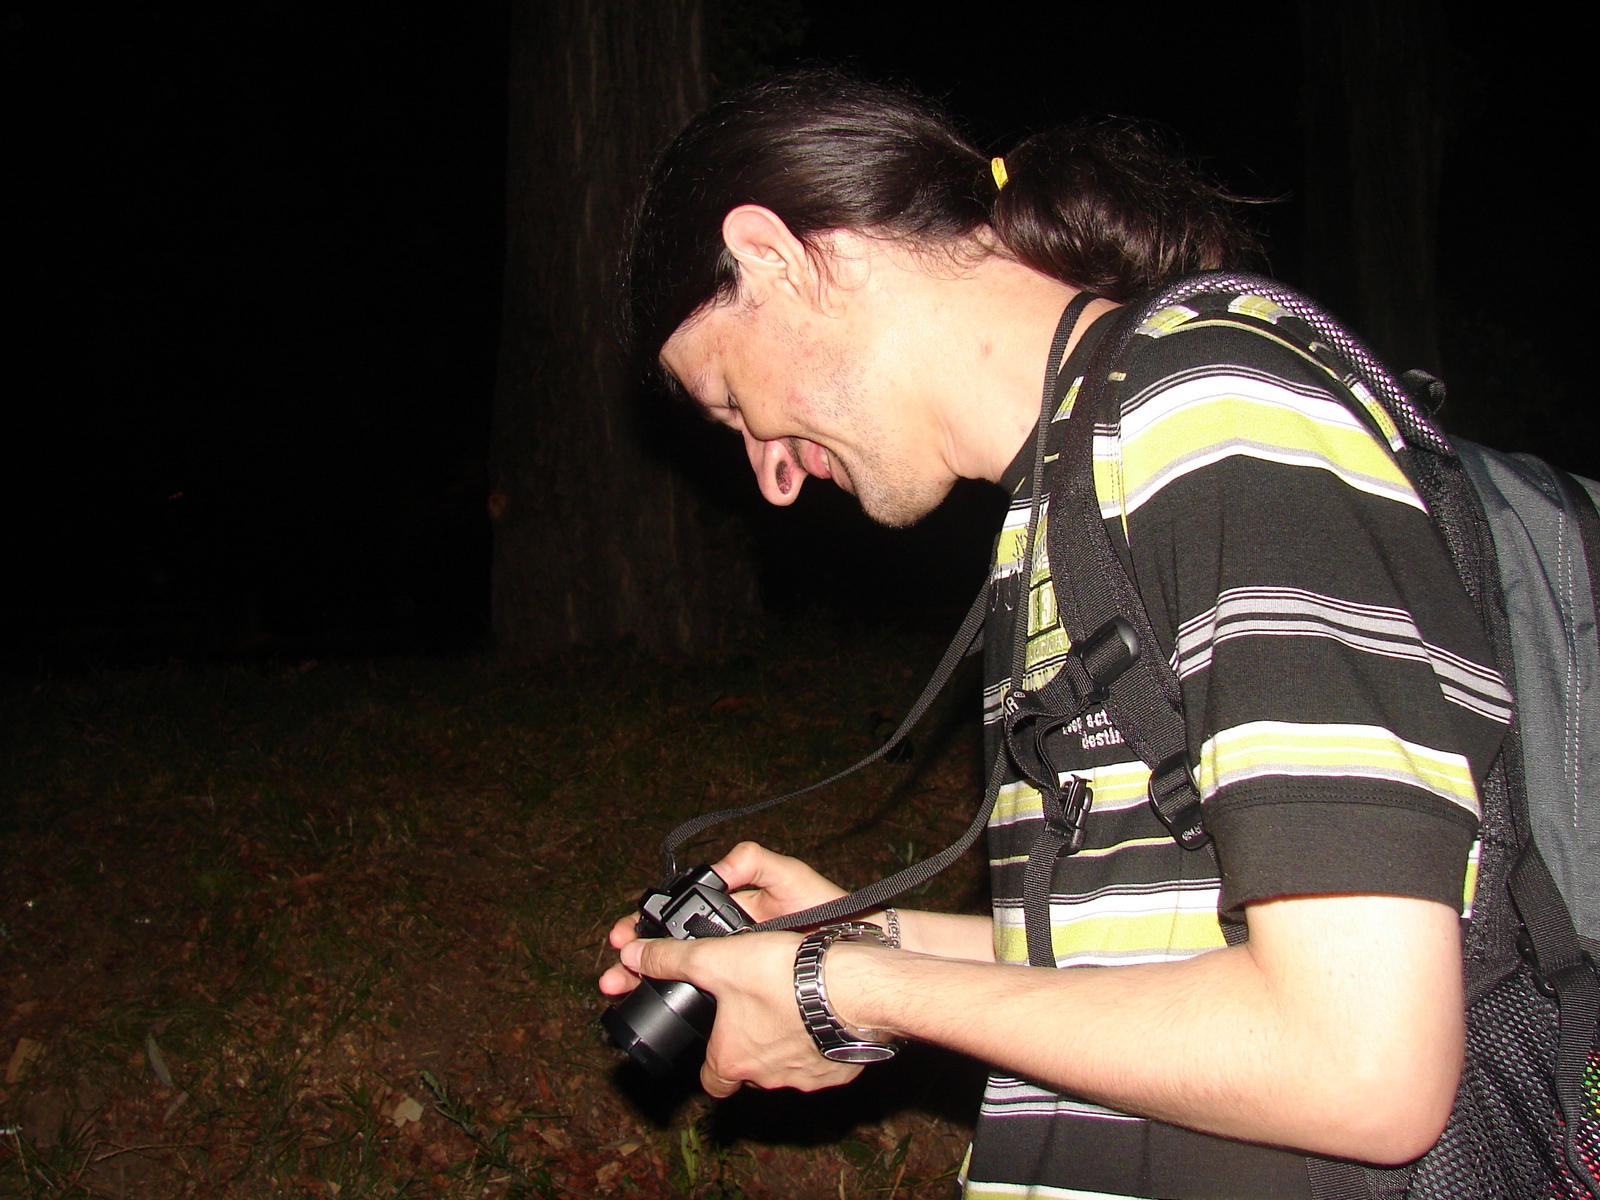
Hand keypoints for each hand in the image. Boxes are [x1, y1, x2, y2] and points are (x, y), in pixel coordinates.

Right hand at [599, 842, 846, 999]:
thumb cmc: (826, 907)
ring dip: (647, 985)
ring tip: (621, 993)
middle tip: (611, 979)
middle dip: (634, 963)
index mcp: (729, 911)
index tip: (620, 938)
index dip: (643, 927)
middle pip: (669, 953)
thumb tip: (717, 868)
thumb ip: (751, 861)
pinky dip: (680, 1007)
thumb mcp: (787, 875)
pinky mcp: (751, 992)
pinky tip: (664, 1014)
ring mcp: (738, 968)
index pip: (675, 918)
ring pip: (682, 980)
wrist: (858, 945)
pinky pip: (709, 1001)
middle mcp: (728, 941)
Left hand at [619, 929, 863, 1096]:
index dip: (711, 1061)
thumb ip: (672, 958)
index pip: (711, 1082)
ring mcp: (805, 1078)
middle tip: (755, 1011)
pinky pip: (824, 1062)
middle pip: (750, 1072)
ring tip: (790, 1004)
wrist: (854, 987)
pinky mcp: (838, 1071)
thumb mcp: (717, 959)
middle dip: (750, 1047)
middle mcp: (766, 1078)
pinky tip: (823, 1014)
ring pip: (787, 1067)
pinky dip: (820, 1043)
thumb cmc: (785, 976)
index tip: (715, 1042)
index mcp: (732, 1059)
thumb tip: (633, 956)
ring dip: (785, 1043)